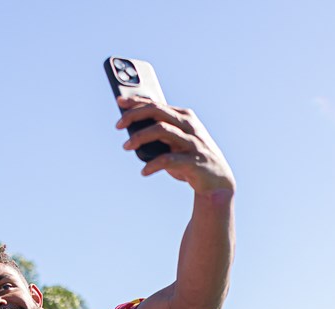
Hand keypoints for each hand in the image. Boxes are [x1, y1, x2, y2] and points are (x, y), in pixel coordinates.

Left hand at [115, 97, 234, 193]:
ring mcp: (193, 142)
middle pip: (157, 111)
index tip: (119, 101)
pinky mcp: (194, 161)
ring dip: (140, 137)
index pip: (156, 103)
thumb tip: (130, 124)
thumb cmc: (190, 157)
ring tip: (126, 146)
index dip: (136, 101)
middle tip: (118, 125)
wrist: (217, 181)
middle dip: (135, 115)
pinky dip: (153, 165)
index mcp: (183, 116)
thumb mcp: (175, 140)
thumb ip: (159, 129)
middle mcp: (189, 125)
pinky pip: (168, 160)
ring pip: (162, 130)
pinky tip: (144, 171)